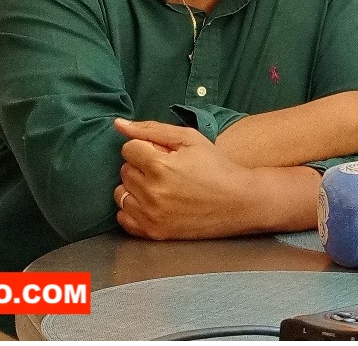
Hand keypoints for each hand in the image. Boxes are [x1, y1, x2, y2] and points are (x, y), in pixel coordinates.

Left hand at [113, 117, 264, 239]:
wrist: (239, 202)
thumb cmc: (216, 166)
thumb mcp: (189, 139)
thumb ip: (151, 129)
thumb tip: (118, 124)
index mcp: (159, 165)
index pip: (128, 149)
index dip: (146, 148)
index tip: (164, 154)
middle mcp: (151, 192)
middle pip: (124, 171)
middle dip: (141, 167)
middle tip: (166, 170)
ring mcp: (151, 215)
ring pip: (121, 194)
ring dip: (135, 188)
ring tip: (159, 187)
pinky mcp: (153, 232)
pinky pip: (123, 218)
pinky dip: (133, 209)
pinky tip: (152, 204)